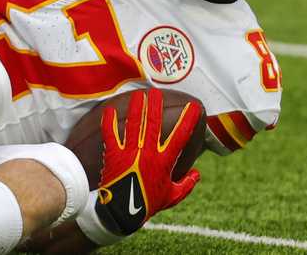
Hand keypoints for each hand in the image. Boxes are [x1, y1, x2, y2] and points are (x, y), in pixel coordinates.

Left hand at [95, 88, 200, 234]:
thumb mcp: (172, 197)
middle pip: (154, 124)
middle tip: (157, 92)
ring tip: (139, 94)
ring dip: (137, 108)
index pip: (180, 137)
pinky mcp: (113, 154)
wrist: (121, 212)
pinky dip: (109, 121)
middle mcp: (148, 153)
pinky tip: (109, 109)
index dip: (188, 120)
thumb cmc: (148, 204)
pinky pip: (111, 134)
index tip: (195, 107)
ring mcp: (130, 152)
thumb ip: (186, 185)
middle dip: (156, 106)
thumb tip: (197, 174)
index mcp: (164, 162)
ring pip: (134, 124)